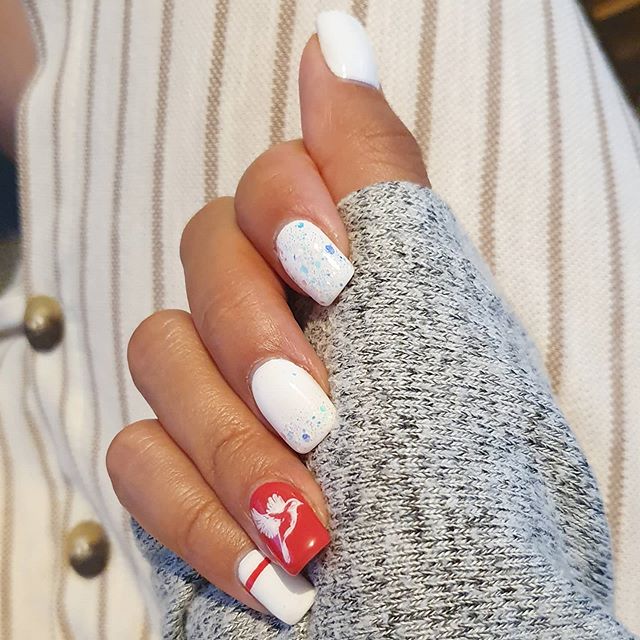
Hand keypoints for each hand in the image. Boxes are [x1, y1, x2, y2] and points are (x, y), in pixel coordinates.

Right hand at [106, 11, 427, 625]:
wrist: (460, 600)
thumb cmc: (465, 457)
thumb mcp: (436, 296)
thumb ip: (376, 166)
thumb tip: (336, 32)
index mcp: (333, 271)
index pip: (270, 182)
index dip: (286, 205)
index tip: (337, 270)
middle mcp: (271, 315)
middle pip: (202, 262)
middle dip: (254, 338)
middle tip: (320, 417)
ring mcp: (217, 392)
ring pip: (158, 360)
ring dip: (234, 446)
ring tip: (312, 524)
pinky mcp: (178, 471)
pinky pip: (135, 461)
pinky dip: (201, 517)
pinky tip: (273, 573)